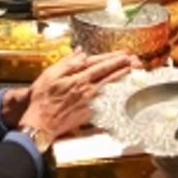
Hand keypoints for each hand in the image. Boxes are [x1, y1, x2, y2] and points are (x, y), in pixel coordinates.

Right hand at [18, 50, 137, 141]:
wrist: (41, 124)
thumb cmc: (42, 100)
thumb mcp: (50, 75)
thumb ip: (68, 64)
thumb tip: (81, 54)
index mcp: (78, 80)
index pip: (100, 66)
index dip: (114, 60)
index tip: (125, 55)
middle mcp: (87, 91)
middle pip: (110, 77)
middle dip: (124, 68)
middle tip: (136, 62)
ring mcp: (90, 103)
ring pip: (111, 88)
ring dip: (123, 80)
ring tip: (134, 73)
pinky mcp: (90, 113)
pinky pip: (107, 102)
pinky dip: (116, 95)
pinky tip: (123, 92)